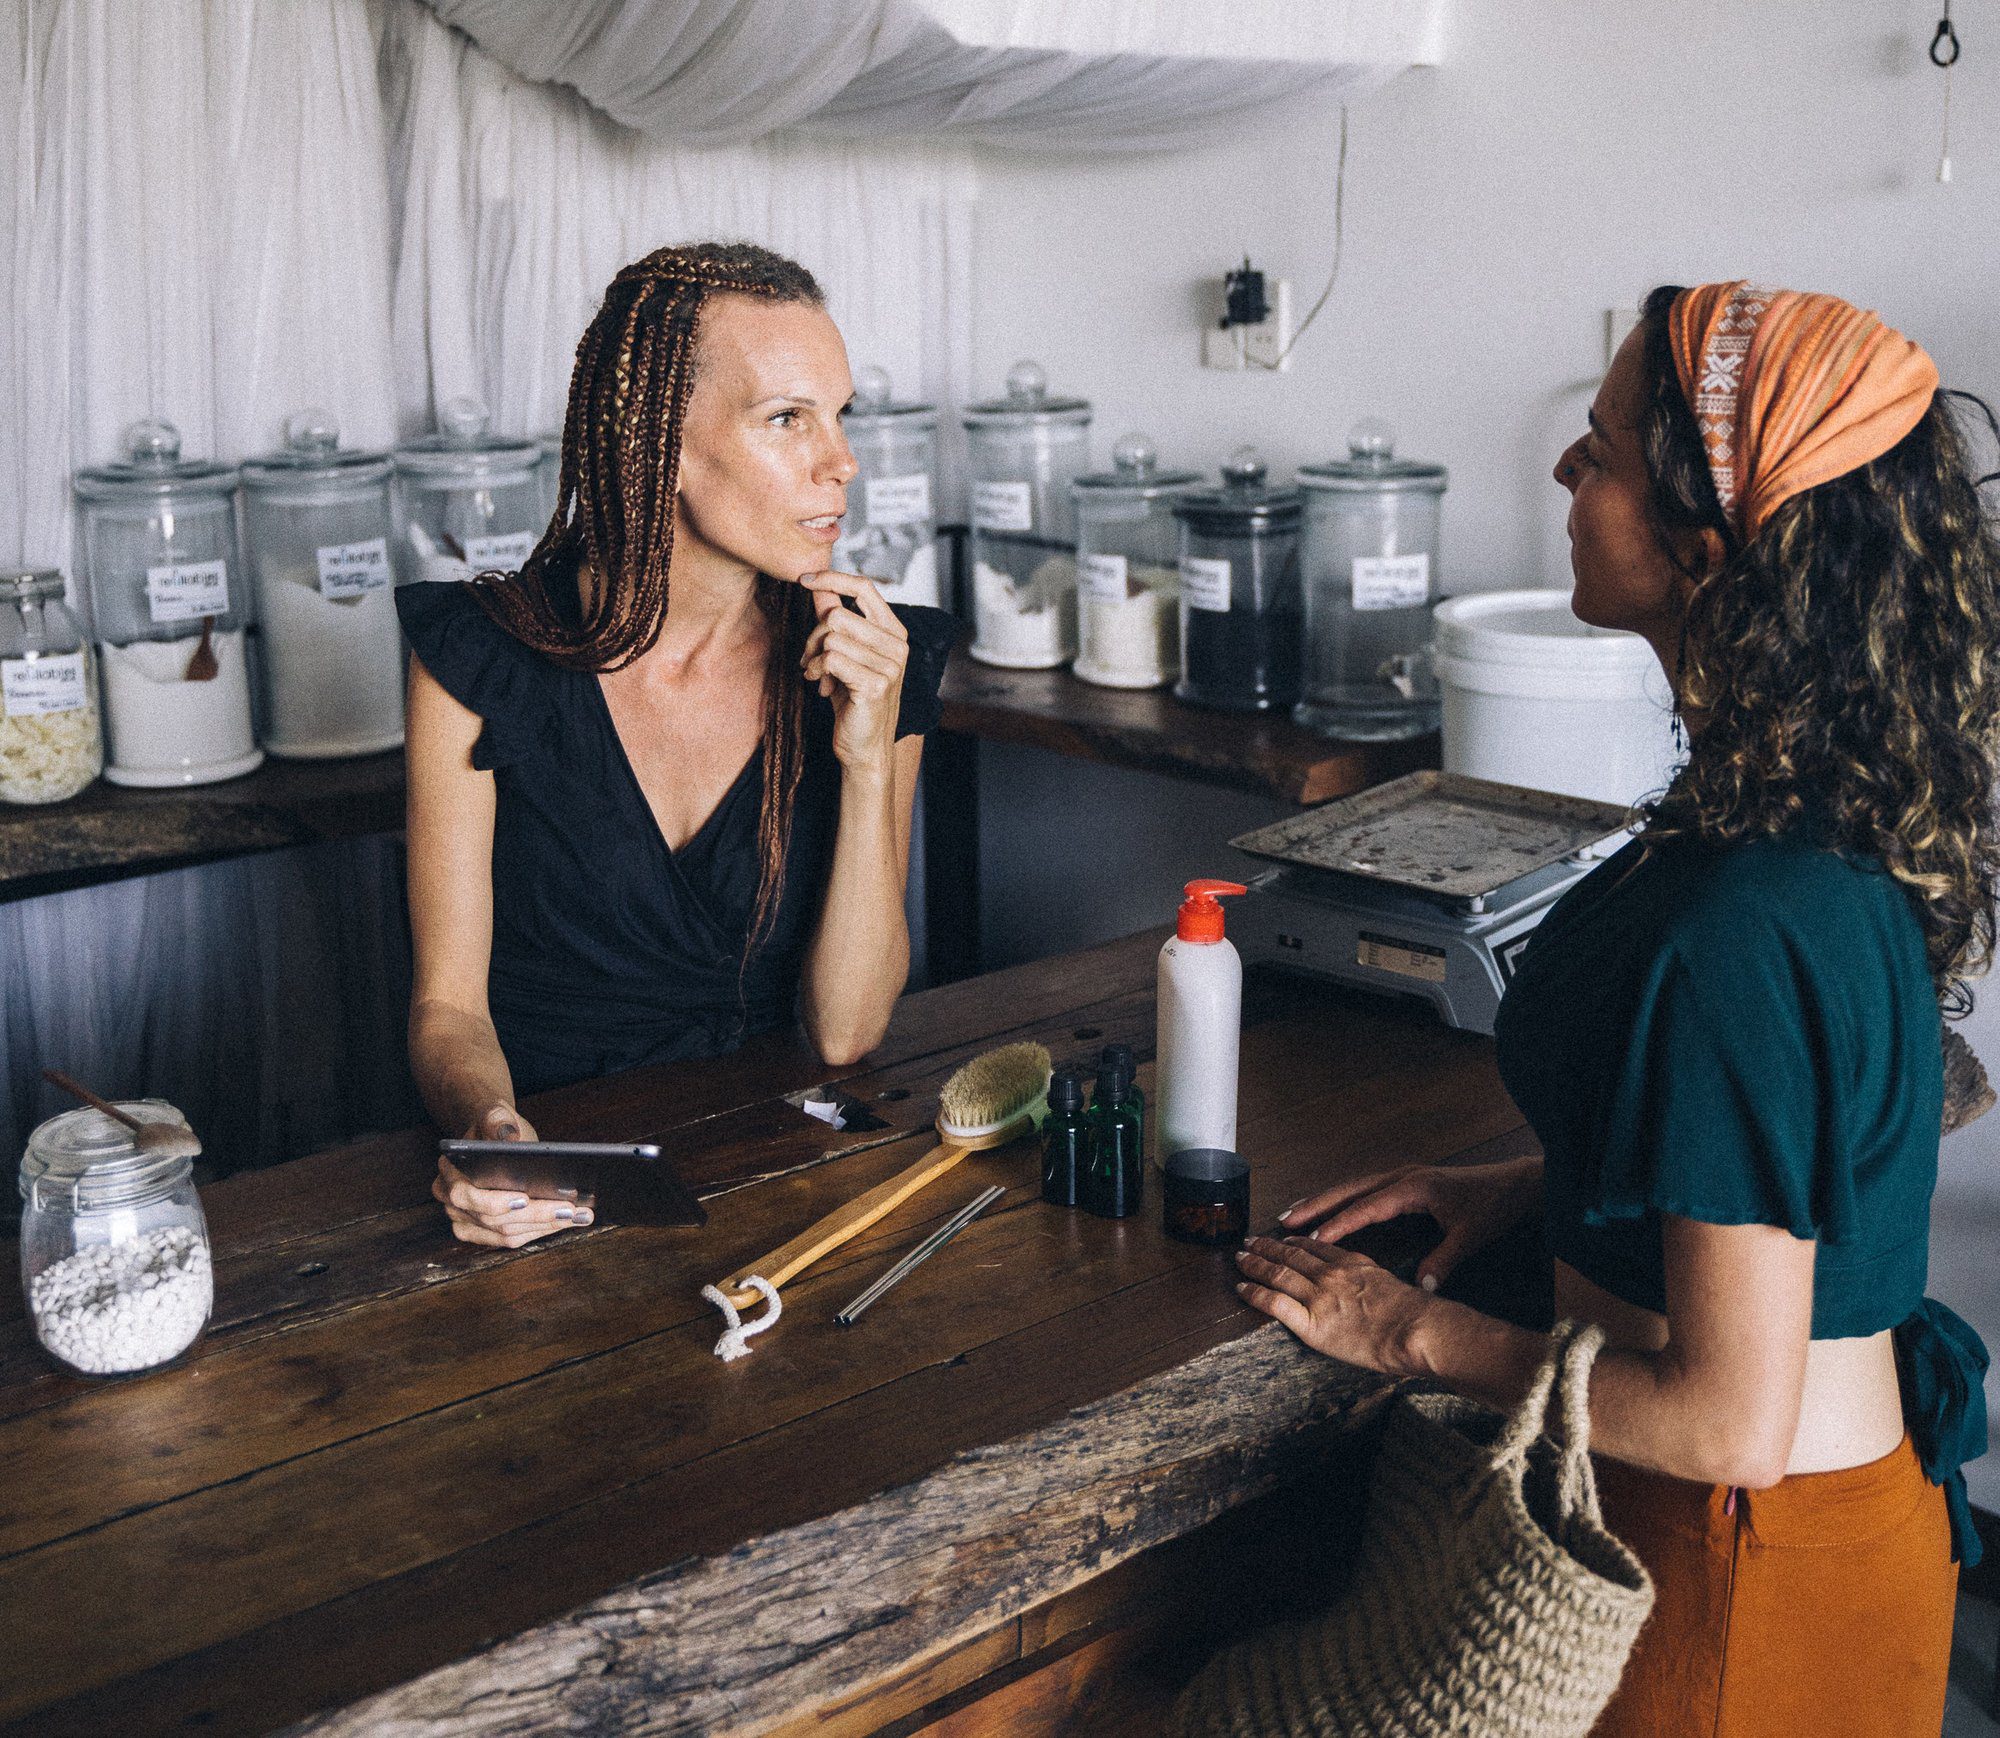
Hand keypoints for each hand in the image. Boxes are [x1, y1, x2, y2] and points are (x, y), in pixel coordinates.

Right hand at [432, 1104, 592, 1247]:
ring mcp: (465, 1221)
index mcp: (449, 1173)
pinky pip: (510, 1240)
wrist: (492, 1137)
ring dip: (544, 1227)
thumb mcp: (494, 1114)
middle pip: (493, 1219)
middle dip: (534, 1215)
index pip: (467, 1195)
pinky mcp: (483, 1233)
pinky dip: (539, 1231)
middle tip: (570, 1209)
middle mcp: (452, 1202)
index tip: (526, 1198)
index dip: (496, 1201)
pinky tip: (566, 1221)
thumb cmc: (494, 1127)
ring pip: (505, 1234)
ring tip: (579, 1215)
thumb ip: (497, 1119)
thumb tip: (509, 1136)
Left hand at [799, 571, 907, 772]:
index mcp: (894, 632)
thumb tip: (818, 586)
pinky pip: (831, 659)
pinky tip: (821, 687)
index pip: (865, 587)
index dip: (833, 578)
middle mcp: (897, 646)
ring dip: (813, 657)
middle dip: (813, 636)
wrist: (864, 748)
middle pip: (838, 615)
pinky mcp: (875, 685)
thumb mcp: (846, 654)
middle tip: (809, 658)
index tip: (804, 580)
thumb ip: (836, 619)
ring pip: (832, 637)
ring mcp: (890, 666)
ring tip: (817, 675)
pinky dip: (817, 671)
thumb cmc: (854, 701)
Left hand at [1234, 1236, 1433, 1375]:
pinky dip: (1254, 1293)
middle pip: (1290, 1255)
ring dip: (1254, 1264)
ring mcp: (1319, 1296)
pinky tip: (1241, 1288)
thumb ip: (1371, 1282)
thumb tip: (1366, 1291)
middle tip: (1250, 1242)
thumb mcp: (1391, 1286)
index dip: (1294, 1242)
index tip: (1282, 1239)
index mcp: (1351, 1263)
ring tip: (1240, 1259)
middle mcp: (1331, 1274)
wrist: (1415, 1330)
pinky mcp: (1311, 1322)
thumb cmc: (1415, 1316)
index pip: (1315, 1247)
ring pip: (1277, 1273)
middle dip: (1267, 1247)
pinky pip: (1274, 1303)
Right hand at [1278, 1156, 1541, 1293]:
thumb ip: (1444, 1260)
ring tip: (1295, 1213)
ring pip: (1353, 1186)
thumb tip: (1424, 1287)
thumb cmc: (1492, 1206)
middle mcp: (1402, 1178)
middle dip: (1316, 1205)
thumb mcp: (1470, 1235)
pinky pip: (1364, 1188)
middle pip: (1349, 1190)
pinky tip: (1330, 1209)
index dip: (1338, 1223)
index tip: (1313, 1240)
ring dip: (1324, 1199)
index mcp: (1412, 1188)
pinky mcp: (1407, 1181)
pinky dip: (1342, 1198)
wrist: (1515, 1184)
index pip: (1366, 1207)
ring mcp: (1403, 1176)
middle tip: (1285, 1220)